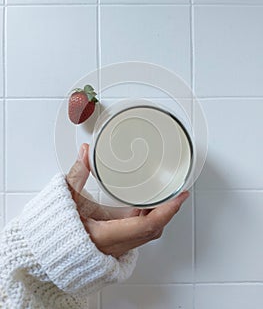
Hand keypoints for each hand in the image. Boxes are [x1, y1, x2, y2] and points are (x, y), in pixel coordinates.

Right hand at [66, 144, 189, 257]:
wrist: (52, 253)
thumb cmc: (58, 233)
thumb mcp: (68, 201)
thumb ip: (77, 175)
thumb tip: (85, 154)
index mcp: (107, 234)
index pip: (147, 225)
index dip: (167, 210)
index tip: (180, 196)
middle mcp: (117, 243)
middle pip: (154, 228)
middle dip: (169, 209)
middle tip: (177, 189)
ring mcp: (119, 245)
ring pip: (149, 231)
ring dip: (161, 213)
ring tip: (167, 193)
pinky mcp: (118, 242)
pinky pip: (141, 230)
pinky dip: (150, 216)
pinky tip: (149, 202)